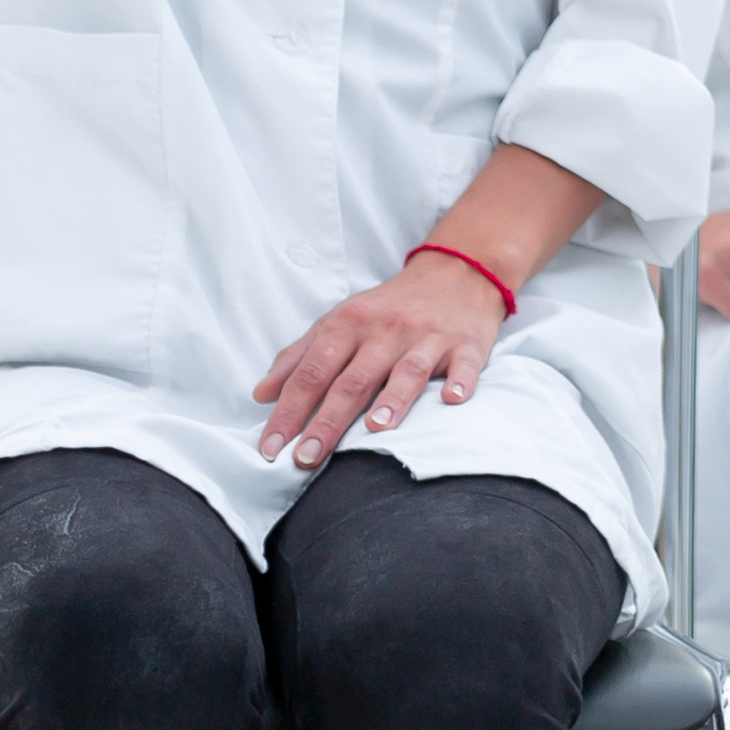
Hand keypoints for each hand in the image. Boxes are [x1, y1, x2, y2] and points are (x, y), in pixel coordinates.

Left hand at [253, 246, 514, 466]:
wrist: (456, 272)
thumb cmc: (390, 307)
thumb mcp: (340, 320)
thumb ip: (300, 356)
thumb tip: (261, 394)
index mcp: (349, 323)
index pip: (312, 372)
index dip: (288, 410)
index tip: (270, 447)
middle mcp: (387, 330)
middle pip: (353, 380)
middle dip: (327, 421)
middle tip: (306, 458)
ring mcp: (429, 336)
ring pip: (407, 371)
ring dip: (392, 400)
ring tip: (374, 430)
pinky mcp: (467, 344)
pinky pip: (465, 365)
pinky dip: (460, 381)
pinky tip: (452, 398)